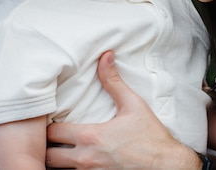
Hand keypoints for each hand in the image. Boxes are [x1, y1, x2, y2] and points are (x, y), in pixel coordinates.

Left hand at [45, 51, 200, 168]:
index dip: (49, 127)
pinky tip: (78, 164)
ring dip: (58, 163)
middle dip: (48, 147)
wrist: (167, 166)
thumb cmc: (150, 136)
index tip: (53, 123)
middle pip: (48, 156)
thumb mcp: (133, 105)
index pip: (52, 133)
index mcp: (91, 137)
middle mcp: (86, 159)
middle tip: (53, 140)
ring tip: (62, 153)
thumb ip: (113, 81)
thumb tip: (105, 56)